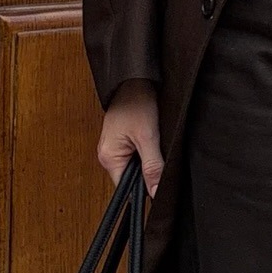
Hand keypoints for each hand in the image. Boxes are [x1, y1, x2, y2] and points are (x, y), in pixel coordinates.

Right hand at [97, 80, 163, 195]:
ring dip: (148, 163)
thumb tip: (156, 193)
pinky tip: (154, 144)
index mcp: (109, 158)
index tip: (160, 185)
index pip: (127, 189)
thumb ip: (152, 167)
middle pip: (131, 180)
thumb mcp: (148, 137)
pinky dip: (147, 153)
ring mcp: (115, 148)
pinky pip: (137, 156)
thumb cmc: (136, 102)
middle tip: (162, 162)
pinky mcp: (123, 141)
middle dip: (148, 176)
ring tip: (157, 149)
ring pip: (136, 168)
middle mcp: (108, 155)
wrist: (134, 79)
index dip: (144, 190)